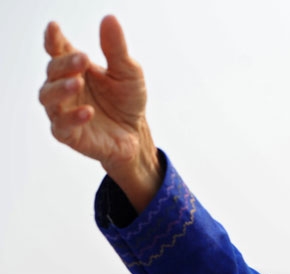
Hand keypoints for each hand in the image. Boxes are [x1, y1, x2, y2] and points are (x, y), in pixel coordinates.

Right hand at [38, 16, 160, 210]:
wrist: (136, 134)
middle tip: (83, 59)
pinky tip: (88, 112)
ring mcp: (62, 110)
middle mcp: (63, 87)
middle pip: (52, 71)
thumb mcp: (129, 72)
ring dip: (61, 89)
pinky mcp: (68, 134)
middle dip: (65, 64)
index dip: (53, 38)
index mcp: (74, 68)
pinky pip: (61, 126)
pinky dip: (72, 118)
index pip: (57, 49)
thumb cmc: (128, 100)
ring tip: (78, 83)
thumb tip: (109, 18)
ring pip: (48, 97)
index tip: (54, 28)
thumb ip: (116, 48)